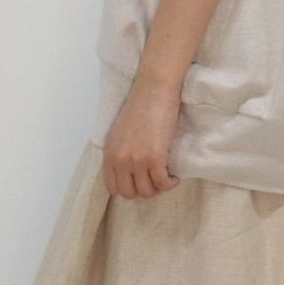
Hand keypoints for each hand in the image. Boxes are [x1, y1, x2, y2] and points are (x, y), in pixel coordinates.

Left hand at [101, 75, 182, 199]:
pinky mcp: (154, 158)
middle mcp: (120, 160)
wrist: (153, 91)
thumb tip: (130, 170)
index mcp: (109, 154)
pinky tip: (174, 177)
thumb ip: (120, 152)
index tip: (140, 182)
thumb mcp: (119, 134)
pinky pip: (162, 183)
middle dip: (144, 190)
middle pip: (130, 193)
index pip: (113, 187)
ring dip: (158, 188)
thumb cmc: (140, 108)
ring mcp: (136, 161)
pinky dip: (170, 184)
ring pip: (147, 192)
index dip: (128, 188)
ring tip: (165, 178)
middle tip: (155, 181)